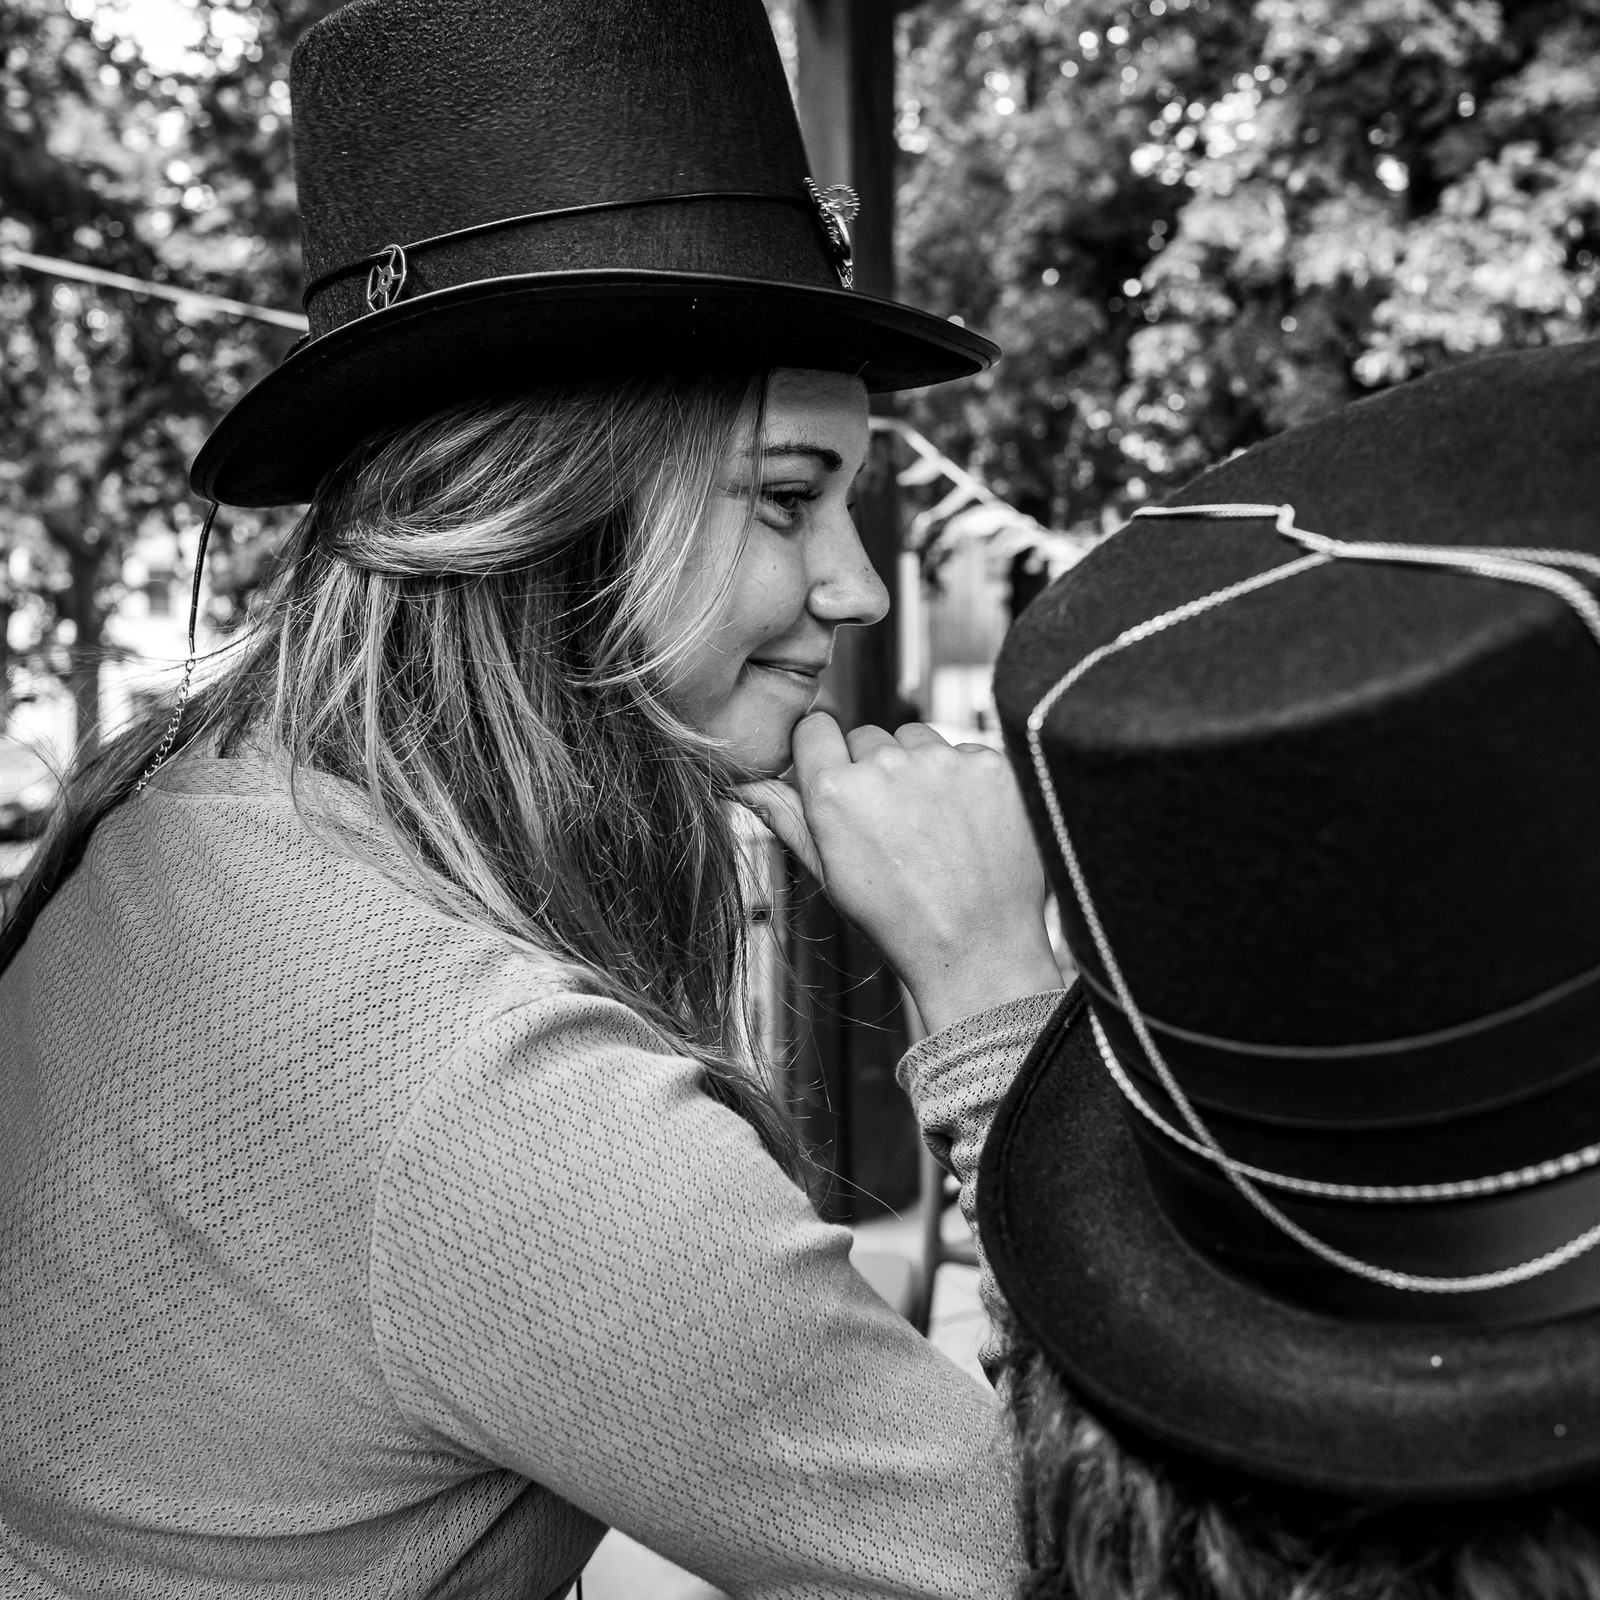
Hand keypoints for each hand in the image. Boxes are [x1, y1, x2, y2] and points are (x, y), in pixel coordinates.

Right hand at [739, 714, 1063, 1035]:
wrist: (976, 948)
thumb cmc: (896, 918)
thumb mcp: (829, 873)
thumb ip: (787, 817)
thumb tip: (743, 785)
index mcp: (835, 790)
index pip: (814, 728)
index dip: (823, 752)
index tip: (837, 775)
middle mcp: (885, 764)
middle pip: (867, 736)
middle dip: (872, 768)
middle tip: (890, 823)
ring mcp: (941, 761)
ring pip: (915, 739)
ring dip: (917, 767)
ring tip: (929, 825)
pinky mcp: (988, 764)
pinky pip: (963, 751)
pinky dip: (963, 778)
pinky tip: (964, 823)